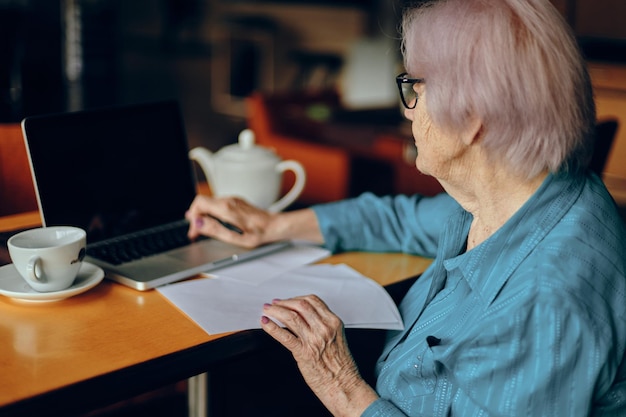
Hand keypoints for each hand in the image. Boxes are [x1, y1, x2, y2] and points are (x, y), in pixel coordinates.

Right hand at [185, 195, 273, 247]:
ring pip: (210, 203)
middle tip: (197, 233)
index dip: (193, 217)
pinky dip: (212, 214)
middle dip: (197, 218)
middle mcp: (229, 200)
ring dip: (204, 216)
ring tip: (204, 230)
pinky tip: (216, 224)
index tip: (195, 231)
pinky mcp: (236, 202)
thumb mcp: (236, 237)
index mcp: (227, 208)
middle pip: (203, 203)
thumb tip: (198, 223)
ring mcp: (233, 200)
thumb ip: (215, 230)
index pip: (199, 203)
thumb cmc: (260, 233)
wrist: (276, 225)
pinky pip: (218, 205)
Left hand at [261, 295, 378, 415]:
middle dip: (284, 302)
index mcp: (334, 322)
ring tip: (267, 310)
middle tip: (273, 304)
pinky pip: (285, 336)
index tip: (286, 300)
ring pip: (291, 317)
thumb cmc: (341, 366)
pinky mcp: (304, 353)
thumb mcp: (336, 338)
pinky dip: (272, 328)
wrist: (345, 386)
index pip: (312, 300)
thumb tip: (300, 317)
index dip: (295, 298)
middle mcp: (324, 328)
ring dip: (276, 311)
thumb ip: (321, 326)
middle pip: (300, 305)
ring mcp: (314, 340)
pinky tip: (265, 323)